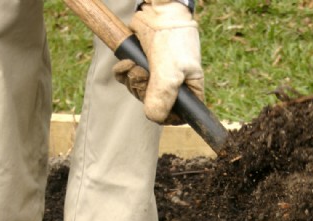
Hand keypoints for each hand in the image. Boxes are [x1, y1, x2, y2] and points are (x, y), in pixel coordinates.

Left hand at [114, 1, 204, 123]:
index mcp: (190, 91)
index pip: (178, 117)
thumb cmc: (173, 39)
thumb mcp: (170, 70)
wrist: (158, 11)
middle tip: (144, 74)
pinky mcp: (141, 67)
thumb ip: (163, 96)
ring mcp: (156, 78)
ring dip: (132, 79)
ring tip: (136, 64)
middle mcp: (174, 87)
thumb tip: (154, 117)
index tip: (155, 103)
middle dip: (143, 90)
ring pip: (138, 93)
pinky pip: (127, 80)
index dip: (164, 114)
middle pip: (153, 106)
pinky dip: (123, 72)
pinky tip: (126, 62)